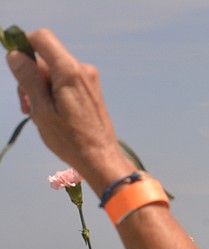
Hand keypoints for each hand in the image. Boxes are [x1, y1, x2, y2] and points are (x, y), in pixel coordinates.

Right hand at [6, 29, 133, 192]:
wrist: (101, 157)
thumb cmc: (71, 139)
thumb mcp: (41, 108)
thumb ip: (28, 78)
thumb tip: (15, 54)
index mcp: (69, 71)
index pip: (41, 38)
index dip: (24, 46)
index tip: (16, 69)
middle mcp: (82, 70)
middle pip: (44, 58)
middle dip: (29, 77)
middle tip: (26, 105)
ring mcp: (88, 80)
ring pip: (52, 72)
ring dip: (39, 89)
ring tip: (38, 114)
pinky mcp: (90, 90)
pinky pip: (64, 82)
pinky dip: (52, 93)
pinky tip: (50, 114)